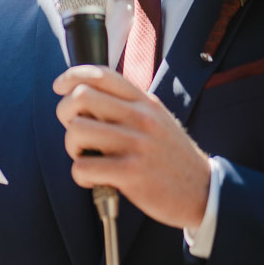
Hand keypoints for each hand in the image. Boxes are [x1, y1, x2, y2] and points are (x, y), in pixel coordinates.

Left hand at [53, 65, 209, 230]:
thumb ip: (127, 103)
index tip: (59, 86)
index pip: (100, 74)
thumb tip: (86, 93)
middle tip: (76, 131)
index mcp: (143, 101)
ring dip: (72, 147)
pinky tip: (93, 178)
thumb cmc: (171, 155)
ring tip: (86, 156)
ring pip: (77, 131)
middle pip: (81, 97)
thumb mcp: (156, 118)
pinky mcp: (132, 174)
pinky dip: (80, 175)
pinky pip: (83, 167)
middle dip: (65, 114)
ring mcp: (136, 145)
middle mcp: (140, 117)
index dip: (71, 76)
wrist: (203, 190)